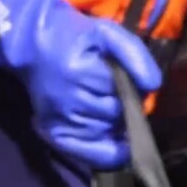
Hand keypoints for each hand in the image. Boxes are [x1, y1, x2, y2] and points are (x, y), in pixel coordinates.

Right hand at [0, 0, 161, 169]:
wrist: (33, 42)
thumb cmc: (76, 36)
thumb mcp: (108, 33)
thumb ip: (134, 54)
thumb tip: (153, 85)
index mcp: (77, 71)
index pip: (121, 90)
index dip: (132, 87)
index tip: (129, 80)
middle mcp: (65, 98)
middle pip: (113, 114)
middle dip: (125, 106)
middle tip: (120, 94)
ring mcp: (57, 117)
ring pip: (103, 131)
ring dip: (114, 124)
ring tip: (109, 106)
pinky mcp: (52, 130)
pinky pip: (84, 151)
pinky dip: (103, 153)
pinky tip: (117, 147)